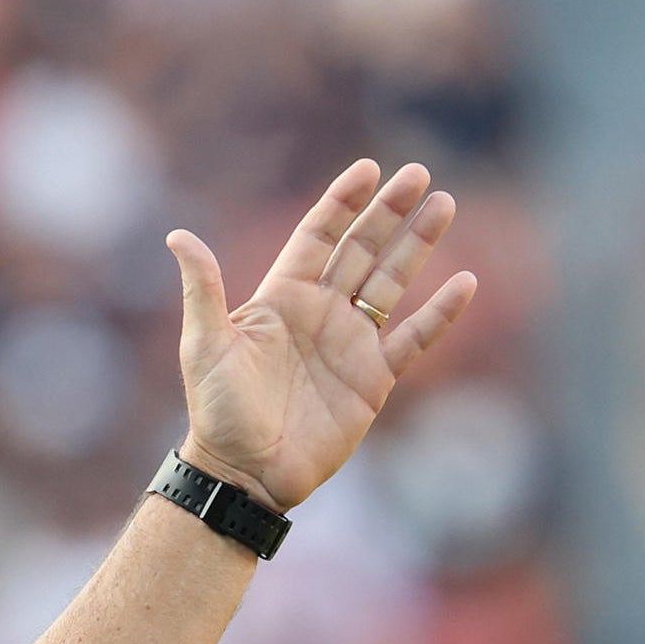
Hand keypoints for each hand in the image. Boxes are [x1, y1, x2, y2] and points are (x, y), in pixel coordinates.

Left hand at [167, 161, 477, 512]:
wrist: (244, 473)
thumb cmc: (217, 411)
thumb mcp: (205, 344)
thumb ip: (203, 288)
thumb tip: (178, 235)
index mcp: (282, 297)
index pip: (317, 235)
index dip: (342, 202)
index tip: (367, 170)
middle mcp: (320, 312)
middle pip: (363, 249)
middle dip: (390, 212)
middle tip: (419, 173)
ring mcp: (350, 343)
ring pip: (393, 282)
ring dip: (419, 245)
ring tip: (445, 204)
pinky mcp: (373, 379)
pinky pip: (414, 338)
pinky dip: (440, 313)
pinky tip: (466, 282)